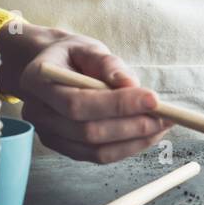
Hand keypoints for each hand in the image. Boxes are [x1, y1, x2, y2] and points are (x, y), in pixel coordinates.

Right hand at [0, 23, 170, 163]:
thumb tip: (131, 85)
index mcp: (37, 81)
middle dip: (132, 126)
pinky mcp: (64, 147)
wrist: (51, 68)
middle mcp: (37, 113)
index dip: (117, 105)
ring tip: (162, 125)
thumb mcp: (88, 48)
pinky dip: (127, 148)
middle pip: (87, 132)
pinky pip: (98, 156)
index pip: (77, 102)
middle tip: (166, 116)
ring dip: (135, 141)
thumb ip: (108, 64)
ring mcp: (49, 134)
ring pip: (95, 150)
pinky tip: (147, 134)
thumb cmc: (72, 55)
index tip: (153, 99)